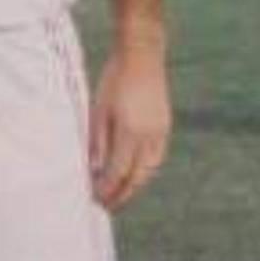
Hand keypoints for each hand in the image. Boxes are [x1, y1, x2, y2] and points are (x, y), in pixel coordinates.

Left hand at [89, 42, 170, 211]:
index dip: (106, 190)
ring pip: (149, 170)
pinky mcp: (165, 126)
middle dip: (121, 195)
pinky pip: (156, 158)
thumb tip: (94, 170)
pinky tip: (134, 173)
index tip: (94, 199)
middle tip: (106, 205)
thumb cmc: (114, 80)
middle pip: (136, 178)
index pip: (118, 173)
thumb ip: (98, 143)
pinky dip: (145, 171)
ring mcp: (160, 132)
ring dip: (134, 185)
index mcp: (130, 133)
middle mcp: (149, 137)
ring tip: (119, 193)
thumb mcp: (98, 111)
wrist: (142, 55)